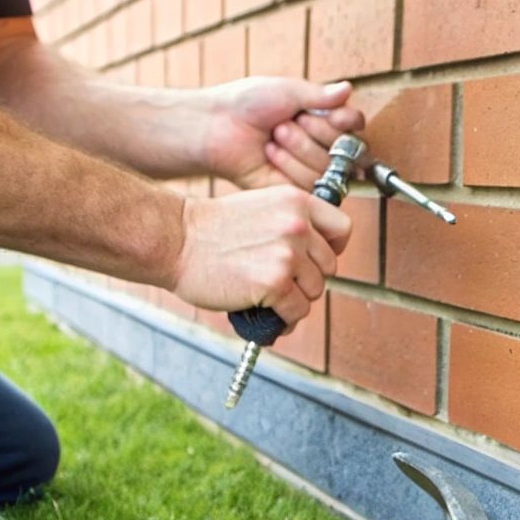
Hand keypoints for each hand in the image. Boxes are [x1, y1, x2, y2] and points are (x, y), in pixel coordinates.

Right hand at [170, 188, 351, 329]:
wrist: (176, 241)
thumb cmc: (211, 229)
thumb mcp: (261, 207)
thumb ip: (290, 223)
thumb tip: (317, 258)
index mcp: (296, 202)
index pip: (343, 229)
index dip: (333, 249)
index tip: (316, 259)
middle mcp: (297, 226)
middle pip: (329, 267)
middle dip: (307, 278)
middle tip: (279, 280)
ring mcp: (287, 255)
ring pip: (314, 291)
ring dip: (294, 299)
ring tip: (267, 295)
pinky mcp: (274, 284)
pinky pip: (297, 312)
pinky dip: (283, 317)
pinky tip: (265, 310)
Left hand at [199, 77, 365, 189]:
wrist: (216, 127)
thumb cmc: (247, 103)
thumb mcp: (287, 90)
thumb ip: (321, 95)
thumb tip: (348, 89)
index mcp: (321, 118)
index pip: (354, 124)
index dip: (346, 122)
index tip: (331, 115)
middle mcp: (320, 145)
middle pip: (345, 148)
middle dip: (315, 132)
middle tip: (287, 123)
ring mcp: (308, 170)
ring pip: (328, 167)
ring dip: (299, 148)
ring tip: (273, 137)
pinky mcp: (295, 191)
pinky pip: (310, 184)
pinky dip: (289, 166)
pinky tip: (269, 155)